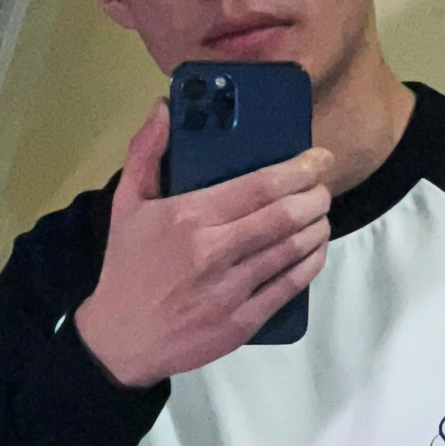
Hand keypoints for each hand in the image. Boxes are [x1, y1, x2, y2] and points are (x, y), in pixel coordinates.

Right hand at [73, 103, 331, 389]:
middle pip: (284, 216)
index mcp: (190, 217)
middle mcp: (213, 252)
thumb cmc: (127, 268)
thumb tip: (164, 106)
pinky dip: (309, 266)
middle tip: (323, 186)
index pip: (260, 186)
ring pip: (291, 251)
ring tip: (322, 215)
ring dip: (317, 229)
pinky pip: (287, 288)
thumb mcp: (126, 204)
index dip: (299, 170)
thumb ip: (146, 151)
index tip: (319, 159)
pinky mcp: (240, 323)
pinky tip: (315, 251)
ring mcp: (230, 291)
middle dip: (315, 196)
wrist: (121, 339)